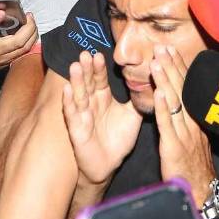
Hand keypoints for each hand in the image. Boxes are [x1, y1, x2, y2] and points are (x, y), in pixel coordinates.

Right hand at [0, 11, 38, 83]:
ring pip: (24, 47)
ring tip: (32, 22)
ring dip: (32, 33)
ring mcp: (5, 57)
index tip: (1, 12)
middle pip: (16, 41)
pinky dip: (32, 40)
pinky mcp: (11, 60)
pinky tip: (33, 31)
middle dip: (27, 27)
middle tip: (29, 16)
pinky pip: (26, 50)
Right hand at [62, 51, 140, 184]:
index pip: (100, 79)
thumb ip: (137, 99)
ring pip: (79, 95)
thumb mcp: (132, 115)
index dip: (99, 68)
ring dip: (76, 81)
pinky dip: (69, 102)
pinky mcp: (76, 129)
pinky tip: (66, 90)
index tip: (99, 54)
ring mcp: (82, 115)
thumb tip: (151, 80)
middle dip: (86, 69)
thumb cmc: (119, 139)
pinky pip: (72, 114)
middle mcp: (91, 103)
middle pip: (88, 82)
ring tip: (75, 66)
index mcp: (103, 97)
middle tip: (85, 54)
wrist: (109, 164)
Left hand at [152, 46, 213, 204]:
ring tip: (157, 62)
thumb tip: (180, 102)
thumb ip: (186, 122)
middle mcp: (192, 124)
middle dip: (171, 67)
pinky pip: (168, 125)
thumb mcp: (193, 140)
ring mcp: (185, 135)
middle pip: (182, 90)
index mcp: (196, 121)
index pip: (187, 88)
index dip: (179, 68)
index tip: (170, 50)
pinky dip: (163, 108)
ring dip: (166, 81)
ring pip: (175, 103)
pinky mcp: (175, 148)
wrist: (201, 193)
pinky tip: (157, 93)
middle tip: (162, 47)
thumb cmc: (193, 169)